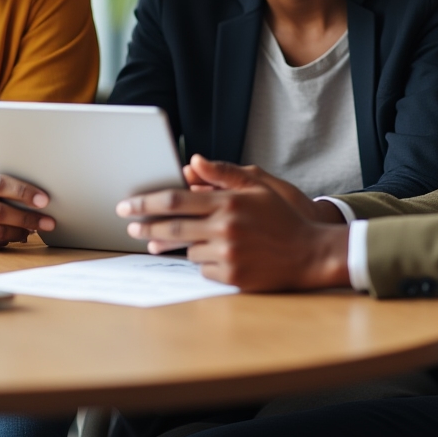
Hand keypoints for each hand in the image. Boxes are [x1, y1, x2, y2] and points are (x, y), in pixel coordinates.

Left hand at [115, 155, 349, 291]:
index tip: (128, 205)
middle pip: (171, 227)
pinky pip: (202, 269)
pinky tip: (216, 256)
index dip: (147, 203)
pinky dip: (203, 261)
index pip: (175, 200)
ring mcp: (227, 254)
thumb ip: (223, 174)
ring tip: (171, 241)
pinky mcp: (231, 276)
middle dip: (145, 226)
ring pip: (187, 249)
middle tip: (130, 225)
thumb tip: (193, 161)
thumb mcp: (258, 187)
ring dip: (180, 245)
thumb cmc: (281, 218)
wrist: (309, 254)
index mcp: (228, 202)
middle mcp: (225, 227)